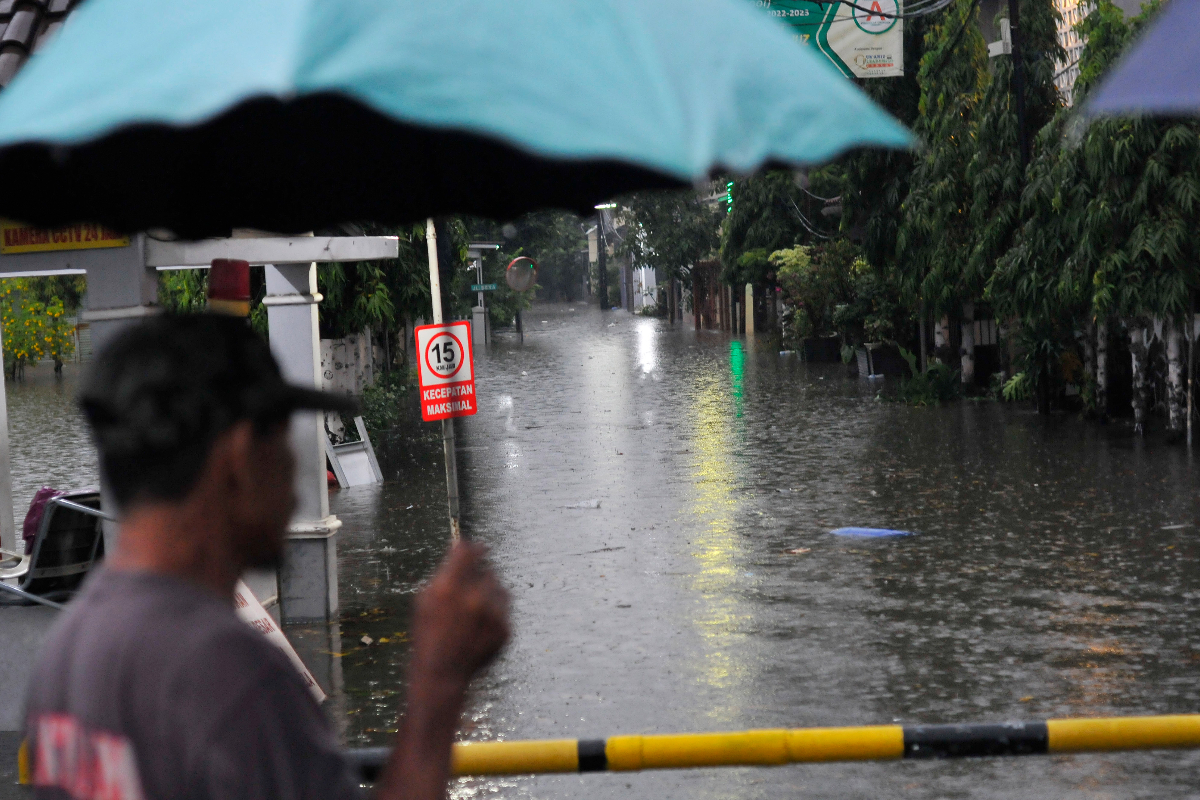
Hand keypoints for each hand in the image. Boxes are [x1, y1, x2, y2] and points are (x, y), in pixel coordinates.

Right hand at [380, 545, 508, 799]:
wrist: (442, 674)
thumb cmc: (428, 635)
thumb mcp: (425, 600)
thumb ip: (444, 571)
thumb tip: (459, 545)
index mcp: (450, 587)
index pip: (470, 551)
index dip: (475, 547)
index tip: (478, 547)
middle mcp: (474, 598)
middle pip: (488, 569)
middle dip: (481, 575)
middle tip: (470, 588)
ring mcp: (492, 614)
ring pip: (500, 587)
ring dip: (490, 593)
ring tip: (474, 611)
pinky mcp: (505, 629)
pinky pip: (505, 608)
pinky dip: (495, 611)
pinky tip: (479, 625)